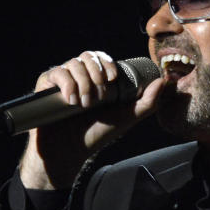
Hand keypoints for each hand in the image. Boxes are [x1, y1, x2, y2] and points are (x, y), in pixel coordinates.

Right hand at [19, 50, 164, 189]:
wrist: (69, 152)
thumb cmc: (96, 134)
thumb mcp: (126, 118)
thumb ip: (148, 102)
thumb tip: (164, 82)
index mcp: (96, 79)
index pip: (102, 58)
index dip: (108, 64)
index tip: (112, 79)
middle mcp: (78, 76)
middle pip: (87, 56)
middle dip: (96, 73)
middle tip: (100, 96)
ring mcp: (61, 81)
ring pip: (73, 64)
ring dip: (83, 83)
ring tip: (84, 105)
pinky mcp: (45, 87)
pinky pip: (56, 72)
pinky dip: (67, 84)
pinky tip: (71, 100)